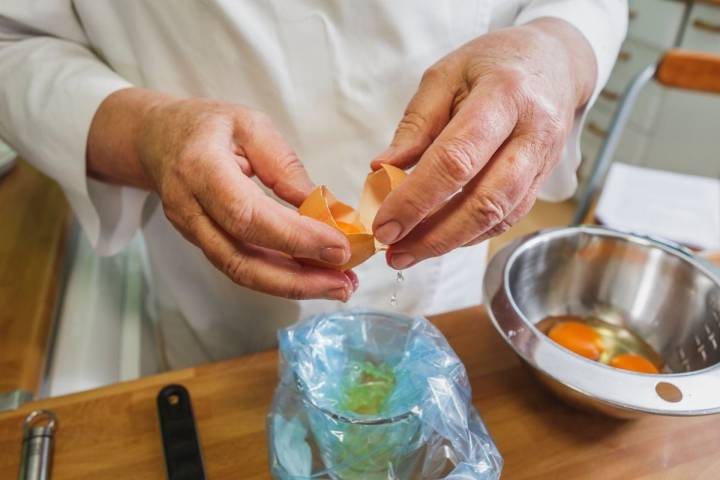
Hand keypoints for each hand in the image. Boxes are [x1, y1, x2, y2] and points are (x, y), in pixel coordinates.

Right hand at [88, 90, 355, 299]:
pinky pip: (243, 268)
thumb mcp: (251, 125)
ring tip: (339, 286)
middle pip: (242, 260)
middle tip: (345, 283)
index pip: (248, 215)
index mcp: (200, 168)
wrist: (157, 139)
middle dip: (298, 280)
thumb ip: (284, 165)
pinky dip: (281, 278)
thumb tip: (322, 209)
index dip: (294, 238)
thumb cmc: (208, 126)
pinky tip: (314, 276)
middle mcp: (190, 209)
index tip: (339, 248)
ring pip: (242, 272)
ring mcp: (192, 232)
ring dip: (294, 286)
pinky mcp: (204, 245)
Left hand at [371, 18, 596, 268]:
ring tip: (408, 253)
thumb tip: (382, 168)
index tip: (384, 224)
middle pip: (484, 200)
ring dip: (450, 243)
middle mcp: (532, 132)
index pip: (456, 159)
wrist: (555, 63)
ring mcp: (543, 161)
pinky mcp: (543, 182)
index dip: (417, 198)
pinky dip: (470, 235)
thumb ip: (417, 124)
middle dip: (435, 235)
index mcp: (503, 96)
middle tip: (394, 252)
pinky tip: (439, 239)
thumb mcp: (446, 75)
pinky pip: (507, 219)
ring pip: (497, 217)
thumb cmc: (493, 64)